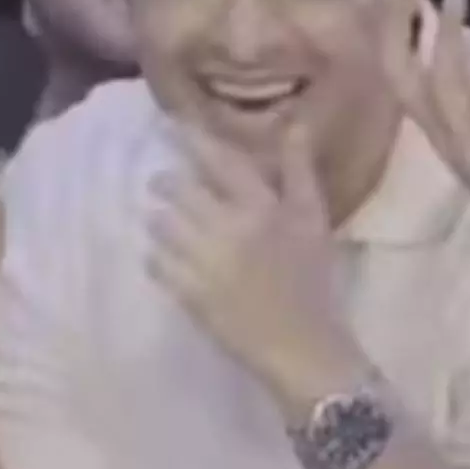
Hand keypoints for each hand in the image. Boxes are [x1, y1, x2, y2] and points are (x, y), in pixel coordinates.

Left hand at [146, 122, 361, 405]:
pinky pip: (155, 263)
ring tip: (168, 221)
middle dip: (168, 184)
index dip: (193, 139)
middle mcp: (228, 229)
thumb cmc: (312, 279)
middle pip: (177, 190)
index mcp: (262, 208)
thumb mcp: (313, 220)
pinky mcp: (186, 293)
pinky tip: (171, 258)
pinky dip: (159, 256)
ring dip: (162, 218)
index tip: (173, 124)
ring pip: (160, 224)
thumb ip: (299, 171)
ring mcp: (203, 263)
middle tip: (166, 183)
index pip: (219, 161)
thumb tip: (294, 123)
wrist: (302, 345)